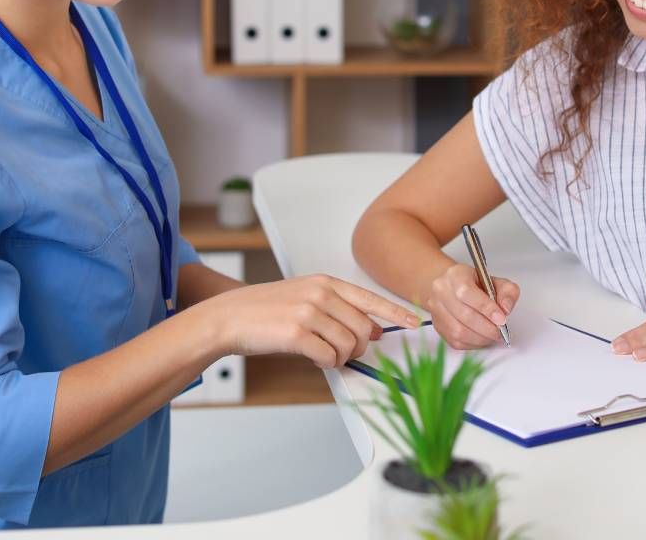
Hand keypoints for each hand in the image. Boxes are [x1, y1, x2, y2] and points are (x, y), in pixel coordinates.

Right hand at [209, 274, 419, 368]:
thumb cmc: (267, 310)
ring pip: (349, 346)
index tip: (415, 323)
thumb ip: (338, 309)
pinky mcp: (297, 333)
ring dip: (340, 358)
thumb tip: (371, 331)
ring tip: (322, 353)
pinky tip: (312, 357)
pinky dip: (325, 363)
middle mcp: (321, 294)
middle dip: (358, 348)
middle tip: (342, 352)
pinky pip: (329, 357)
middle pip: (363, 329)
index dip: (396, 313)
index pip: (371, 299)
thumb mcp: (305, 298)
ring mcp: (309, 312)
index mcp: (326, 283)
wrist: (229, 316)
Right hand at [426, 263, 519, 349]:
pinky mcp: (438, 326)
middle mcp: (441, 291)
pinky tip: (481, 337)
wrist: (454, 287)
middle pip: (464, 315)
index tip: (501, 319)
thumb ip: (507, 292)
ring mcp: (436, 310)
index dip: (486, 308)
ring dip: (480, 338)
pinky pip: (455, 341)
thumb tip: (505, 309)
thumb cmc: (475, 284)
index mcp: (455, 275)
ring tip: (492, 335)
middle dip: (487, 327)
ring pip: (458, 331)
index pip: (467, 293)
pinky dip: (473, 343)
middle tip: (500, 331)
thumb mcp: (496, 281)